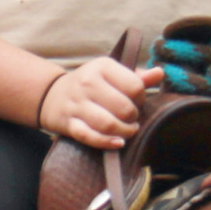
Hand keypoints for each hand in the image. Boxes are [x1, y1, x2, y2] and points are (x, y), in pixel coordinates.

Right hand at [36, 57, 163, 148]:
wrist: (51, 94)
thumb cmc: (90, 84)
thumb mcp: (110, 74)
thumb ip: (136, 76)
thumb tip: (160, 73)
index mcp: (102, 66)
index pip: (135, 86)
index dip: (141, 98)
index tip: (136, 102)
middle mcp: (87, 83)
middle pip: (124, 108)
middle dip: (133, 118)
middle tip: (132, 119)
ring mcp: (77, 104)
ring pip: (108, 124)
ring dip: (124, 132)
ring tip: (127, 131)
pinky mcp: (68, 123)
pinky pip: (89, 136)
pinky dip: (106, 142)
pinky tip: (117, 143)